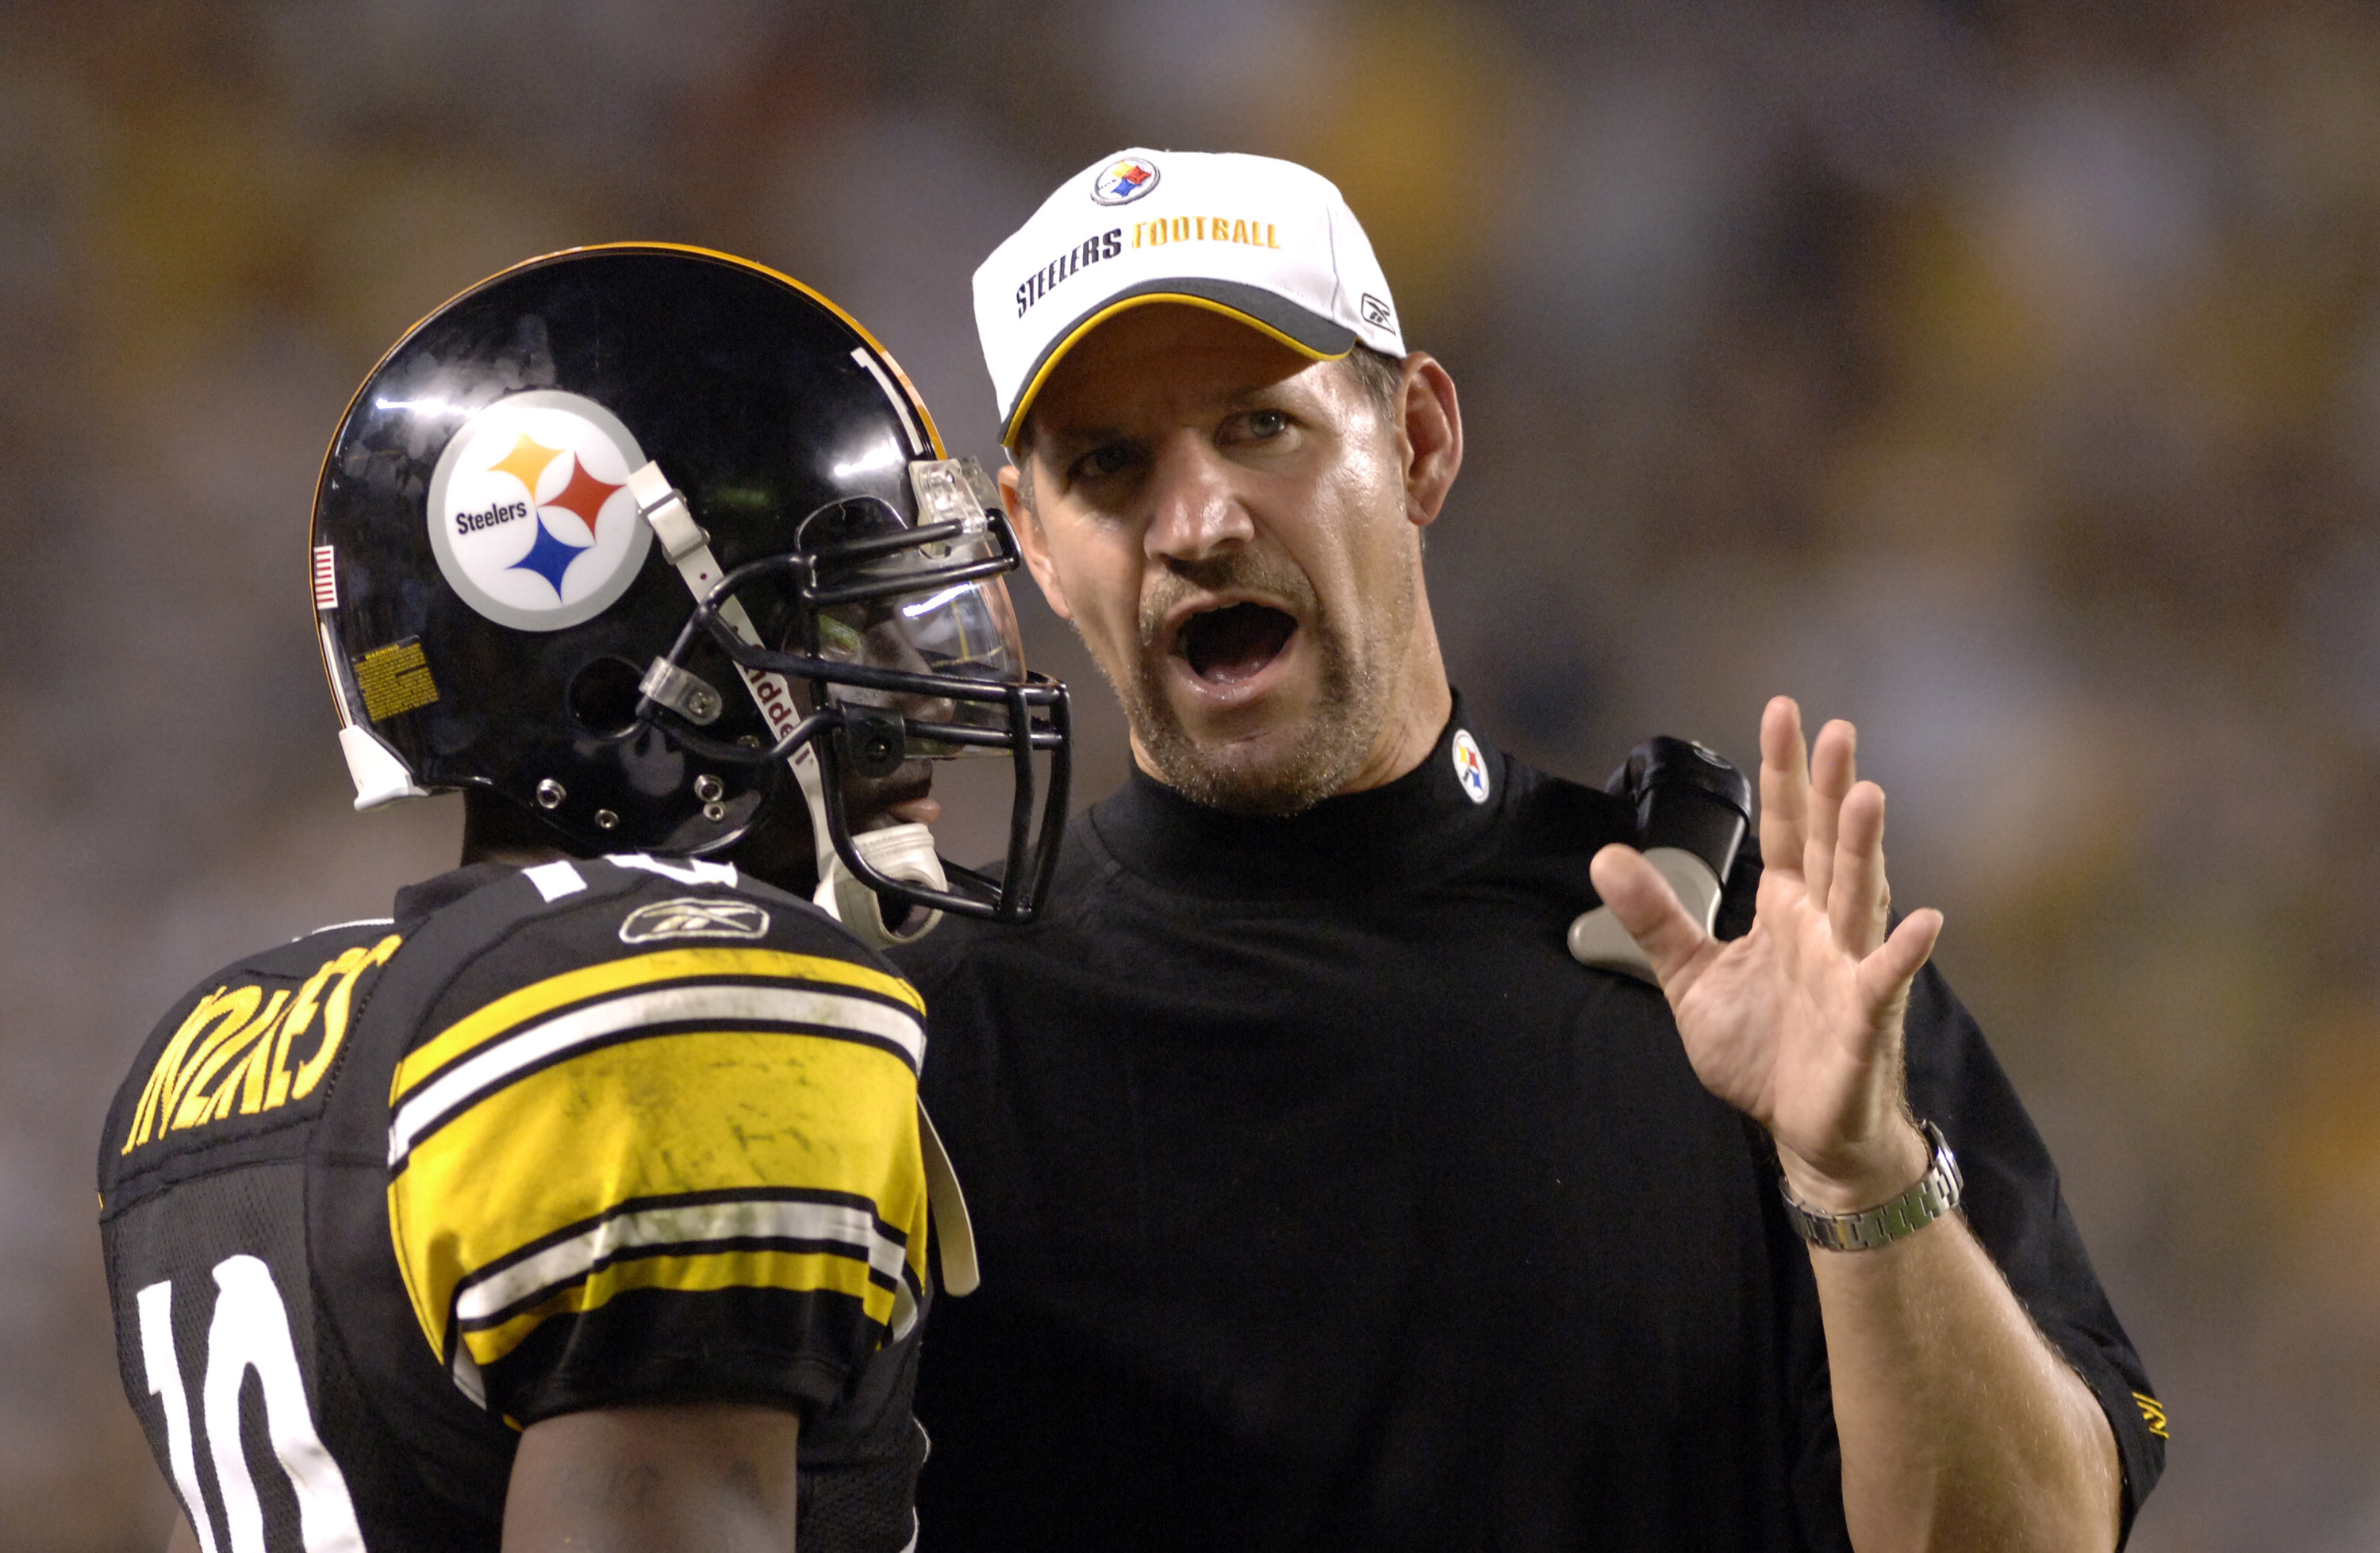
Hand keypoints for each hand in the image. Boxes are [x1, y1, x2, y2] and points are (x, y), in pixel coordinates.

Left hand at [1587, 697, 1944, 1210]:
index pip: (1784, 829)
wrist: (1800, 1130)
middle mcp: (1822, 927)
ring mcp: (1847, 969)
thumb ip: (1656, 917)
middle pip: (1827, 847)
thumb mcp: (1691, 977)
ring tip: (1869, 795)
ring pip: (1858, 897)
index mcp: (1783, 910)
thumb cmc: (1761, 1050)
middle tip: (1838, 730)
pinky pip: (1883, 980)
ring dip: (1864, 849)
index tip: (1784, 712)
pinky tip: (1923, 922)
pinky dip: (1901, 953)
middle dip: (1831, 790)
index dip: (1783, 774)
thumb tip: (1605, 857)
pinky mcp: (1862, 1020)